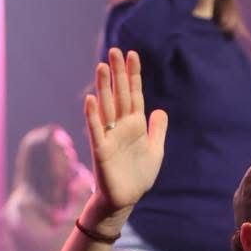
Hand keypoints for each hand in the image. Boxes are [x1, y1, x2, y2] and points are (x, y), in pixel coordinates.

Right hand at [84, 49, 166, 220]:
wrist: (126, 199)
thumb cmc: (138, 176)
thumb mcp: (155, 151)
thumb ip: (157, 130)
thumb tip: (160, 110)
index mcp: (135, 124)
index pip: (134, 94)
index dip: (133, 75)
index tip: (131, 54)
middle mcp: (121, 126)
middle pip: (119, 95)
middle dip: (118, 73)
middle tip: (114, 50)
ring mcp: (109, 136)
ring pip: (106, 107)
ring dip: (104, 87)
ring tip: (102, 67)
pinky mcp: (101, 150)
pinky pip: (96, 130)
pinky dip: (92, 115)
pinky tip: (90, 99)